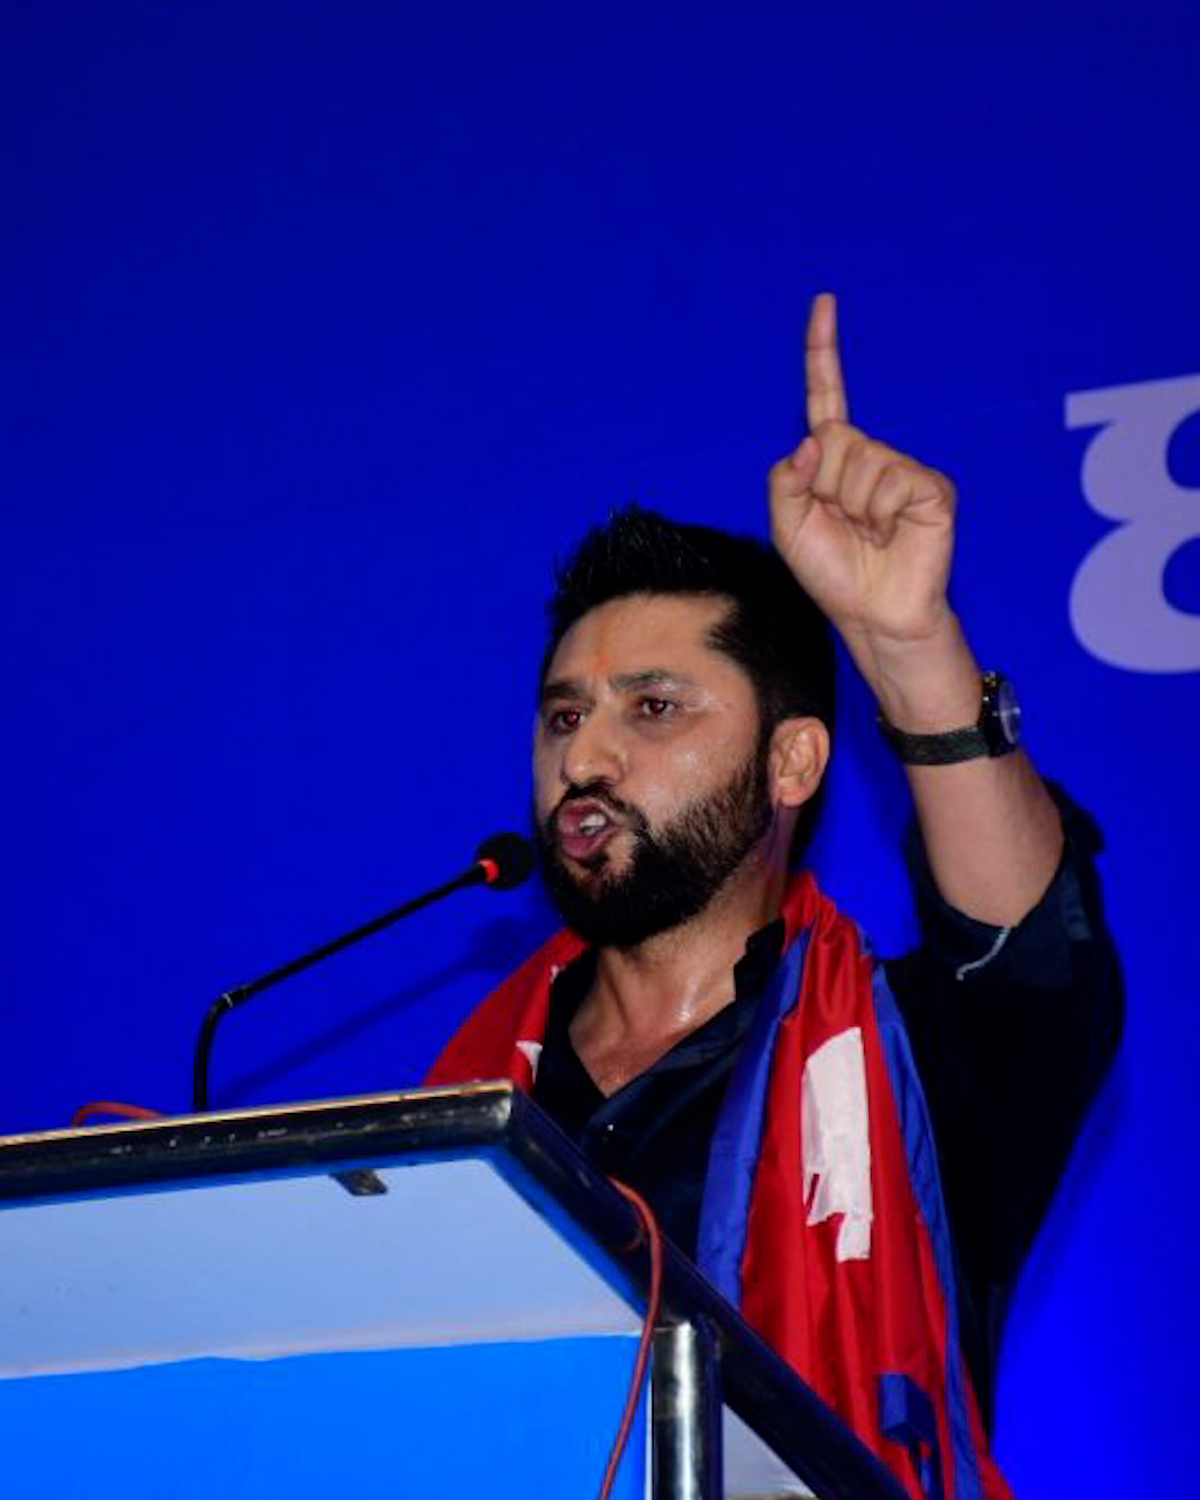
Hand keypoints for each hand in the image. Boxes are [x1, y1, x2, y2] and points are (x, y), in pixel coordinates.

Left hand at [769, 294, 955, 653]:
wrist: (874, 616)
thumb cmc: (834, 574)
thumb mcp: (788, 528)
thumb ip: (785, 480)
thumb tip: (817, 438)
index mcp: (834, 461)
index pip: (827, 397)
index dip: (823, 352)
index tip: (823, 302)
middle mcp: (871, 456)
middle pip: (832, 440)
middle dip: (825, 488)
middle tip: (844, 526)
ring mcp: (904, 470)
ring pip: (858, 461)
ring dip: (853, 507)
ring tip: (869, 535)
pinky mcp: (931, 488)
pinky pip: (890, 481)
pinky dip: (880, 513)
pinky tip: (892, 535)